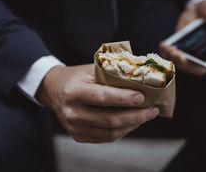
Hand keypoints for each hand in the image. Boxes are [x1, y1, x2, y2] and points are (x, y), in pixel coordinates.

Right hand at [36, 64, 158, 142]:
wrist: (52, 89)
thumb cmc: (76, 76)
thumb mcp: (91, 69)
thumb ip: (112, 74)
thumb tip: (141, 77)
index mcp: (74, 92)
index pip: (102, 97)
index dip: (124, 98)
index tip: (143, 97)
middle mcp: (72, 112)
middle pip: (109, 120)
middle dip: (136, 116)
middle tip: (153, 109)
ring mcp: (75, 128)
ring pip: (110, 133)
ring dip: (133, 125)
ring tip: (148, 115)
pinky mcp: (79, 136)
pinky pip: (106, 138)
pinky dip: (123, 130)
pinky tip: (134, 121)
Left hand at [160, 0, 205, 75]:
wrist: (202, 5)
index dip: (200, 66)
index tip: (194, 60)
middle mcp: (202, 54)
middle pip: (191, 67)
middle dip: (182, 63)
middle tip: (177, 53)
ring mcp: (189, 51)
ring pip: (178, 62)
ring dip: (171, 57)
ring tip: (167, 47)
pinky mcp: (179, 45)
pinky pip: (170, 53)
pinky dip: (165, 51)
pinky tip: (163, 44)